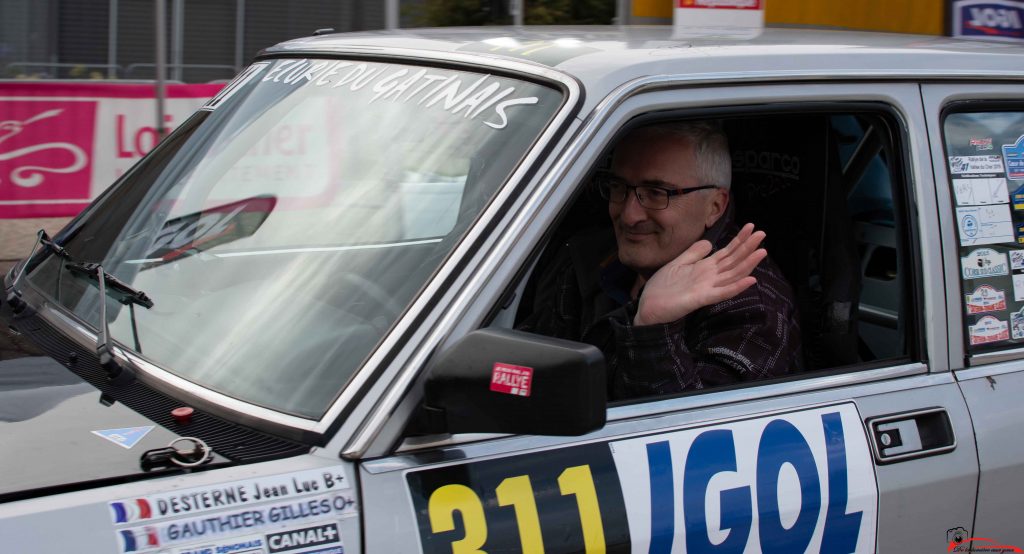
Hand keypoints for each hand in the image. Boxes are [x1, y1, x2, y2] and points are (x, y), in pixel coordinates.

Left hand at [633, 223, 766, 325]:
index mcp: (705, 268)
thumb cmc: (663, 288)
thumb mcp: (678, 264)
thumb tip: (710, 242)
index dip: (739, 240)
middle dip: (748, 247)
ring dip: (748, 264)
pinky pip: (722, 292)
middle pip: (733, 261)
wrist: (648, 306)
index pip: (727, 252)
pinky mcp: (701, 299)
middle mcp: (710, 277)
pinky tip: (750, 279)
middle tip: (762, 234)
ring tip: (761, 251)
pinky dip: (736, 286)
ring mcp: (708, 288)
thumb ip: (694, 253)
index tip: (751, 227)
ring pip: (732, 275)